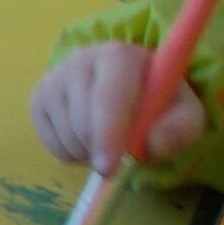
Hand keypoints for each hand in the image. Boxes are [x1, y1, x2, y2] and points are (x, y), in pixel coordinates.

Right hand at [30, 40, 206, 171]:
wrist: (127, 84)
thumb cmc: (157, 100)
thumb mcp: (184, 112)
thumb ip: (180, 128)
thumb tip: (153, 145)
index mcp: (120, 55)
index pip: (109, 97)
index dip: (109, 135)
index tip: (110, 168)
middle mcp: (80, 60)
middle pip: (82, 120)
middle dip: (102, 149)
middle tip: (121, 157)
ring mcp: (54, 77)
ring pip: (65, 134)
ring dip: (88, 153)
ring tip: (107, 143)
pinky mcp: (38, 97)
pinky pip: (49, 142)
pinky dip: (70, 154)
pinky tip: (87, 141)